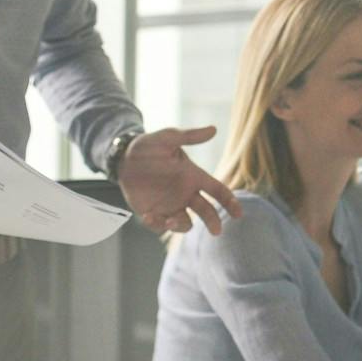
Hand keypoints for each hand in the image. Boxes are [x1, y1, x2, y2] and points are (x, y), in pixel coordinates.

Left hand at [117, 125, 244, 234]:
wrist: (122, 158)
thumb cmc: (148, 146)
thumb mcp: (167, 138)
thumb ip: (189, 136)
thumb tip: (214, 129)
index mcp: (193, 176)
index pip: (217, 190)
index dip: (230, 202)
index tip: (238, 214)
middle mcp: (185, 193)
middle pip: (206, 211)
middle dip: (213, 221)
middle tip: (216, 231)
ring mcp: (170, 205)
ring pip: (185, 223)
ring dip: (181, 226)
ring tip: (170, 222)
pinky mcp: (153, 213)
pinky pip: (160, 226)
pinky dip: (157, 225)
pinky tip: (149, 216)